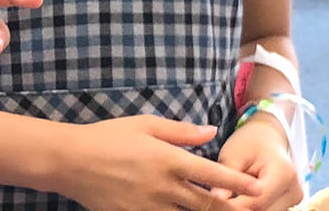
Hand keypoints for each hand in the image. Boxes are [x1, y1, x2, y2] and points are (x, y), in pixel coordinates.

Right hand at [55, 116, 264, 210]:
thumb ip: (182, 131)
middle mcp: (163, 186)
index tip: (257, 189)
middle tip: (249, 210)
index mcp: (169, 159)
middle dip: (230, 209)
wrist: (71, 161)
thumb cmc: (108, 137)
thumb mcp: (146, 125)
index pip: (213, 174)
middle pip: (207, 203)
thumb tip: (212, 131)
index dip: (238, 183)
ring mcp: (149, 206)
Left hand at [213, 116, 301, 210]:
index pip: (257, 201)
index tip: (213, 201)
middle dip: (238, 208)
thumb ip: (226, 178)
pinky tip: (238, 198)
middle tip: (216, 200)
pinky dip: (251, 208)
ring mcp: (294, 200)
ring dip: (244, 208)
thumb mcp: (233, 154)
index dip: (233, 206)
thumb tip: (214, 199)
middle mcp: (294, 190)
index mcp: (284, 173)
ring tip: (227, 197)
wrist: (268, 138)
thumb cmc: (249, 143)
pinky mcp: (289, 205)